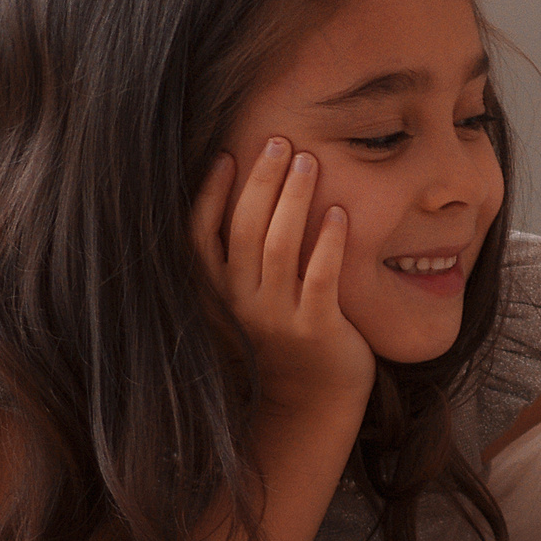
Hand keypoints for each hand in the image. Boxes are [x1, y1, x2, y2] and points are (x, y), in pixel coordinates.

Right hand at [192, 140, 374, 424]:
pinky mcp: (316, 328)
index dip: (210, 194)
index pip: (200, 236)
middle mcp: (241, 302)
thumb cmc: (286, 336)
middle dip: (261, 181)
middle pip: (243, 229)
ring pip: (279, 247)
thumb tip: (254, 195)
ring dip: (294, 199)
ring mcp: (277, 316)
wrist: (314, 400)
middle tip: (280, 141)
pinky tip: (340, 212)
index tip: (228, 155)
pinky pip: (320, 278)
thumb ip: (245, 258)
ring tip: (309, 161)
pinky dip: (329, 243)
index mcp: (220, 292)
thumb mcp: (253, 298)